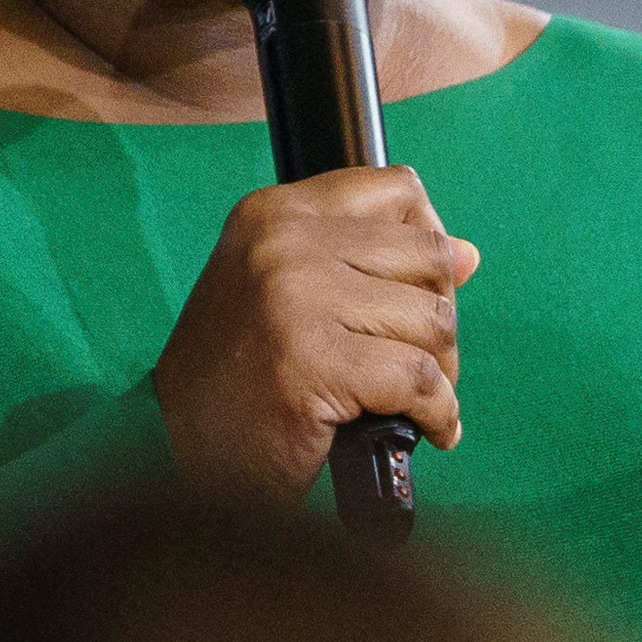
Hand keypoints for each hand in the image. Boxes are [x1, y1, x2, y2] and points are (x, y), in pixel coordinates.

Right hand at [152, 165, 479, 501]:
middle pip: (428, 257)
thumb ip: (364, 262)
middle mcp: (282, 243)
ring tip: (414, 401)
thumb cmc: (237, 378)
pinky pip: (420, 380)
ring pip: (433, 320)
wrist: (174, 449)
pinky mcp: (312, 363)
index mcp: (273, 213)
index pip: (396, 191)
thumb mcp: (283, 292)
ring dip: (441, 372)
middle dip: (440, 317)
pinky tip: (430, 431)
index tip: (420, 291)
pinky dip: (439, 413)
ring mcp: (295, 300)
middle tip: (422, 363)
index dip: (428, 243)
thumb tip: (466, 254)